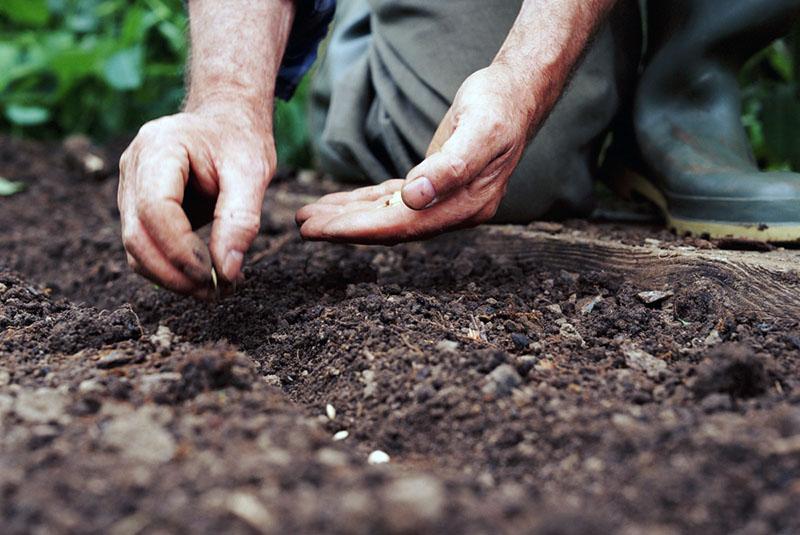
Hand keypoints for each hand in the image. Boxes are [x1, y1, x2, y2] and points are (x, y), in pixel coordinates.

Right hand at [118, 102, 273, 298]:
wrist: (225, 121)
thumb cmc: (239, 141)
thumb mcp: (252, 173)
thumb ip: (241, 221)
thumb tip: (227, 273)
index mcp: (159, 147)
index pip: (155, 209)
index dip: (182, 250)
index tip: (216, 275)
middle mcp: (133, 167)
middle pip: (137, 235)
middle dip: (176, 273)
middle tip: (218, 293)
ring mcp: (129, 188)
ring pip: (135, 249)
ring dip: (172, 278)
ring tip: (216, 289)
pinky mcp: (136, 207)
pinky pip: (144, 248)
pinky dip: (171, 269)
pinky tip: (205, 275)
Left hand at [296, 65, 534, 243]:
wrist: (517, 94)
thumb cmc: (499, 107)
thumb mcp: (479, 131)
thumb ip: (450, 167)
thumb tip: (414, 198)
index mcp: (465, 206)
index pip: (402, 226)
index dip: (359, 229)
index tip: (322, 230)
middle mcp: (454, 211)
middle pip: (390, 227)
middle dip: (345, 227)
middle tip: (303, 226)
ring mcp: (445, 201)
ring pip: (387, 216)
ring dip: (349, 216)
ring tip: (310, 216)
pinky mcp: (434, 186)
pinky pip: (392, 201)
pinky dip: (364, 202)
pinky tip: (340, 203)